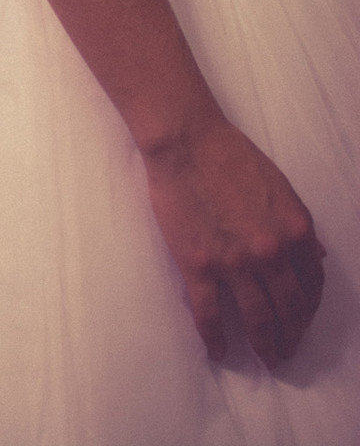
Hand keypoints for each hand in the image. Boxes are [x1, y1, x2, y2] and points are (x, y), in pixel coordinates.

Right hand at [143, 117, 325, 367]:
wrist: (185, 140)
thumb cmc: (231, 154)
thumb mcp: (279, 187)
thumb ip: (298, 224)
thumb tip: (314, 255)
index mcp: (295, 230)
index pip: (312, 284)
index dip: (309, 310)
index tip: (302, 321)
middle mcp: (271, 252)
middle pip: (289, 310)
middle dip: (291, 336)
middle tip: (287, 351)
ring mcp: (234, 262)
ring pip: (257, 319)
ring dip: (266, 345)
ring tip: (267, 358)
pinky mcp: (198, 265)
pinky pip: (210, 314)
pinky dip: (215, 339)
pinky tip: (219, 352)